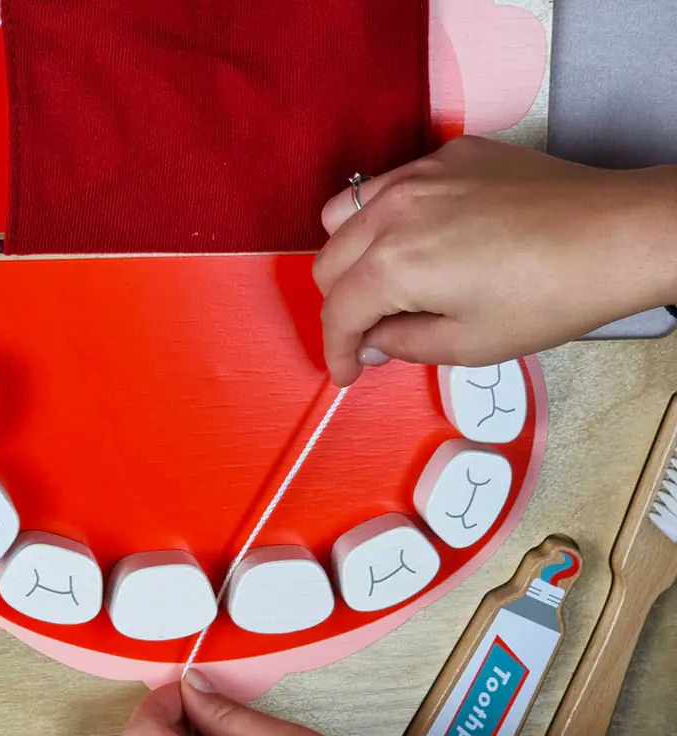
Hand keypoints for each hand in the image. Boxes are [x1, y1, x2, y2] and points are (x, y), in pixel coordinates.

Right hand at [313, 136, 676, 385]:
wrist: (616, 235)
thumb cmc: (551, 294)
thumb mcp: (467, 344)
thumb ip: (401, 344)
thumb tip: (374, 340)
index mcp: (393, 263)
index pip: (338, 312)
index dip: (338, 351)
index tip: (348, 370)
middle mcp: (393, 210)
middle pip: (328, 262)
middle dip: (341, 307)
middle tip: (371, 334)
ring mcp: (419, 174)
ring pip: (343, 216)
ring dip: (349, 257)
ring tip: (382, 283)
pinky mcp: (448, 156)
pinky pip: (387, 185)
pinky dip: (384, 219)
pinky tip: (420, 242)